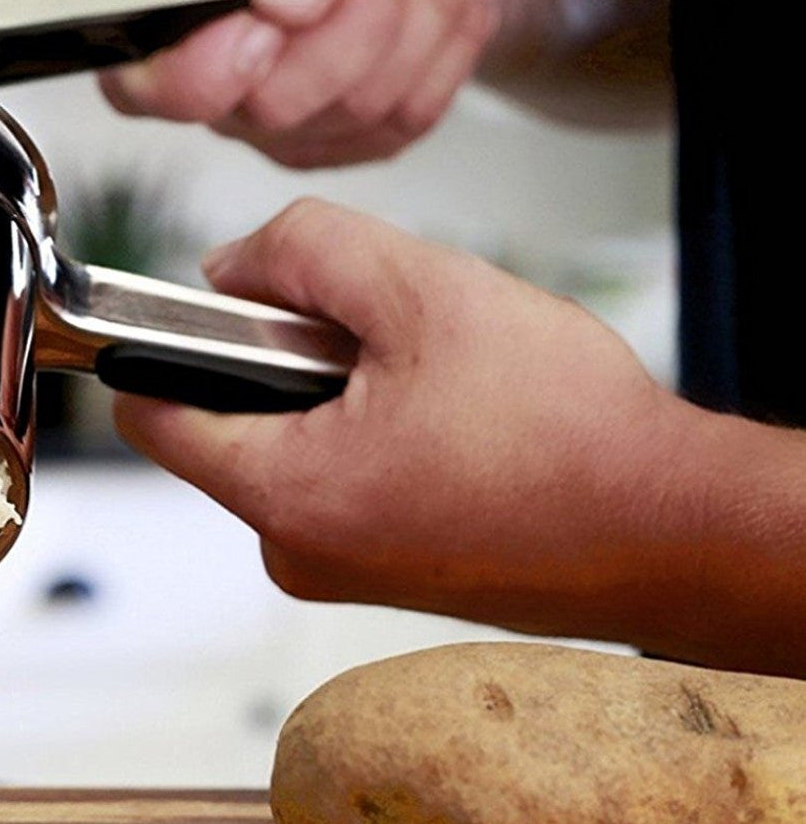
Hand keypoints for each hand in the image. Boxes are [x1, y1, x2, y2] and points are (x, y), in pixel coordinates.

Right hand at [100, 0, 502, 167]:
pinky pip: (412, 115)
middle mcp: (219, 85)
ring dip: (423, 6)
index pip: (148, 87)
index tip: (270, 15)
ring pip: (361, 108)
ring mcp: (286, 125)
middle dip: (356, 10)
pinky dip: (450, 34)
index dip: (208, 69)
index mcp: (171, 9)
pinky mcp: (353, 139)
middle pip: (276, 105)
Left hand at [114, 200, 699, 640]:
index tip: (221, 306)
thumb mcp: (423, 290)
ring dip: (341, 392)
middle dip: (287, 358)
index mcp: (283, 493)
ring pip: (291, 443)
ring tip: (434, 381)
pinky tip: (451, 421)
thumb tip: (234, 266)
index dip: (167, 342)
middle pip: (229, 420)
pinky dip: (372, 434)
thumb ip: (303, 252)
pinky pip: (340, 479)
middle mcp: (295, 550)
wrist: (673, 528)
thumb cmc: (569, 433)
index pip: (152, 412)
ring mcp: (340, 570)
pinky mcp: (382, 571)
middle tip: (382, 337)